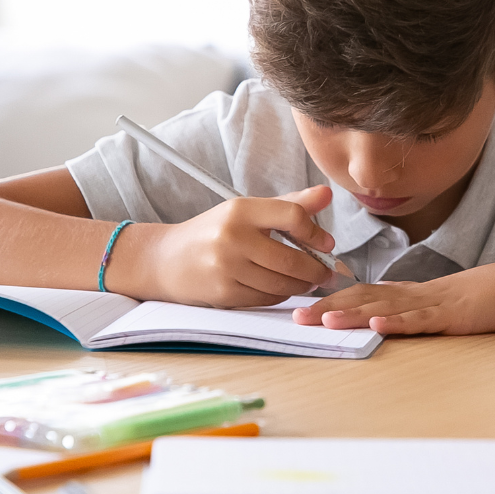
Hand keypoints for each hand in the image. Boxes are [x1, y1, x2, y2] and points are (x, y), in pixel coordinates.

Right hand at [117, 186, 336, 307]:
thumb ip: (289, 204)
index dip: (315, 233)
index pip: (292, 215)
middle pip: (292, 258)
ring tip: (309, 281)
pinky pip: (266, 299)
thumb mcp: (248, 211)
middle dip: (317, 270)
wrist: (167, 260)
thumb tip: (328, 194)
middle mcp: (232, 237)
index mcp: (240, 210)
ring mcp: (226, 267)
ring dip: (302, 286)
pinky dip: (281, 295)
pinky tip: (283, 288)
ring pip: (282, 283)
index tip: (326, 244)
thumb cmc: (215, 232)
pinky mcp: (224, 293)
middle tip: (327, 273)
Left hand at [291, 257, 494, 334]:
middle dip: (329, 306)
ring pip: (387, 306)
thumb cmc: (487, 297)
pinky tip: (378, 323)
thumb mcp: (443, 307)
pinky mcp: (455, 315)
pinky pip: (423, 318)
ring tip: (324, 319)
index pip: (363, 294)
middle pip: (365, 297)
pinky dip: (399, 320)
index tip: (301, 308)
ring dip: (354, 313)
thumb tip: (386, 320)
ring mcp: (434, 303)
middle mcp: (416, 295)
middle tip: (295, 316)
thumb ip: (416, 312)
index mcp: (411, 294)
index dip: (332, 299)